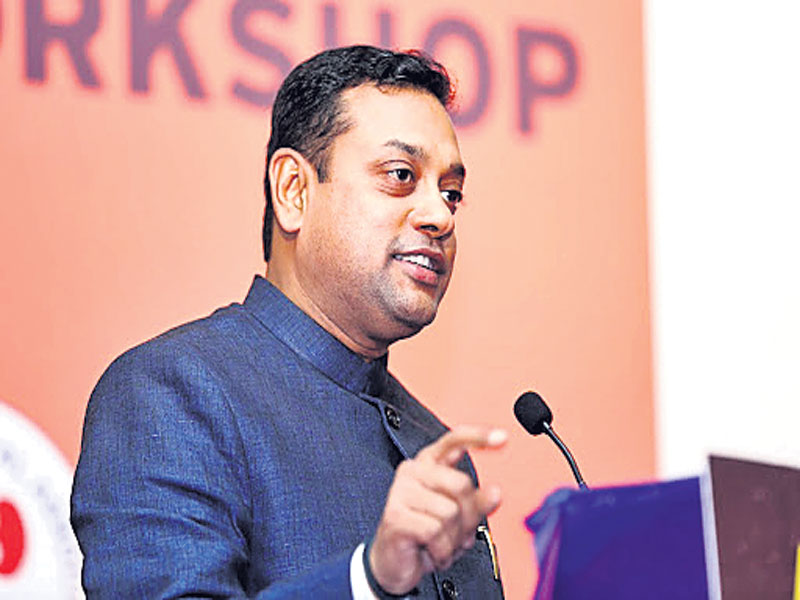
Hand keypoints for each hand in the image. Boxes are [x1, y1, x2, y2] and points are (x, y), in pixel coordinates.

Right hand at [368, 426, 506, 594]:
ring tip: (439, 543)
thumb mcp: (461, 519)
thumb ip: (478, 502)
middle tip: (453, 532)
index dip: (479, 437)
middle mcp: (413, 471)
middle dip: (466, 516)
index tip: (502, 437)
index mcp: (430, 464)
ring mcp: (401, 491)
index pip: (455, 441)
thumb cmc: (426, 536)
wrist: (395, 564)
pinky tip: (429, 550)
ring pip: (449, 511)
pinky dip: (440, 549)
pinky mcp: (395, 514)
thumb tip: (494, 493)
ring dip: (452, 538)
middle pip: (461, 484)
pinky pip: (434, 530)